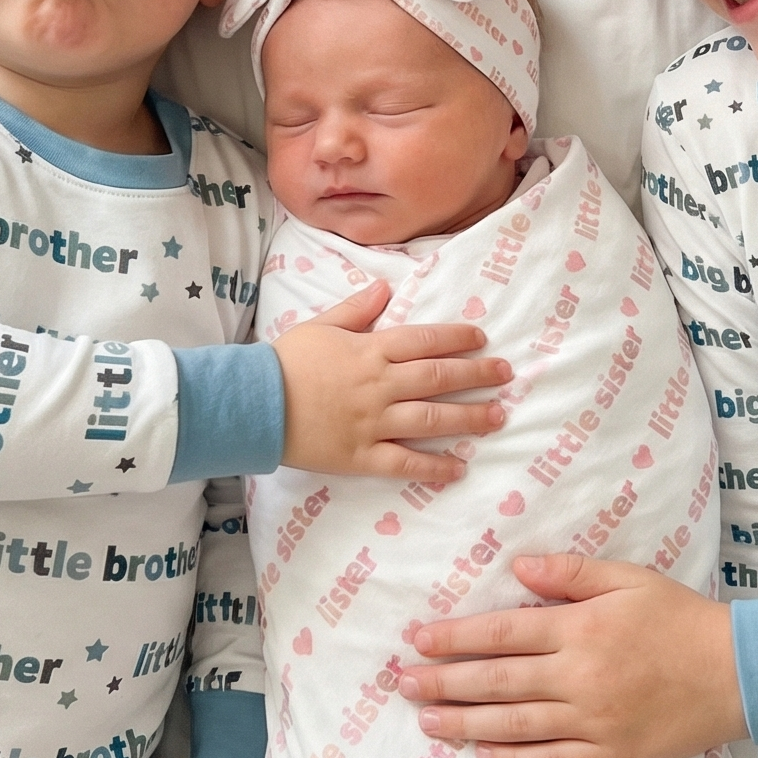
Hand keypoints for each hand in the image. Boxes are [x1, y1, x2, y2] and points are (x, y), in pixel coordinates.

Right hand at [272, 280, 509, 480]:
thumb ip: (355, 309)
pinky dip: (433, 467)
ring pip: (431, 419)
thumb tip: (384, 288)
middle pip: (438, 377)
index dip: (457, 339)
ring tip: (497, 417)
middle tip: (504, 375)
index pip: (424, 340)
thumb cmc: (284, 362)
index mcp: (370, 350)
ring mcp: (373, 422)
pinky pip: (405, 463)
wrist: (253, 405)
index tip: (482, 339)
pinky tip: (458, 468)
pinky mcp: (361, 456)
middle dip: (476, 374)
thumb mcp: (320, 325)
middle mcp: (379, 385)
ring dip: (468, 418)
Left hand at [397, 554, 746, 757]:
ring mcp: (592, 721)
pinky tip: (483, 753)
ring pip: (513, 725)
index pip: (501, 633)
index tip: (418, 640)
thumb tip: (516, 569)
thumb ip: (571, 574)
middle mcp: (578, 677)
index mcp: (580, 629)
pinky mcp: (610, 755)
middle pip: (496, 682)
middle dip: (443, 682)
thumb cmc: (680, 618)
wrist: (738, 673)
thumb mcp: (628, 579)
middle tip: (402, 685)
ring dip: (463, 723)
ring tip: (426, 721)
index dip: (455, 638)